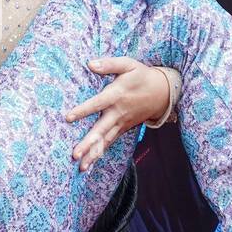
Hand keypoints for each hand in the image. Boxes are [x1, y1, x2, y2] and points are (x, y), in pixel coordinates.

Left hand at [65, 57, 172, 171]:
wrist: (163, 92)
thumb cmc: (141, 75)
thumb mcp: (128, 64)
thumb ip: (109, 64)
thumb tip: (90, 64)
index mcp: (117, 95)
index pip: (98, 104)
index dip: (83, 110)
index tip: (68, 118)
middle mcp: (118, 112)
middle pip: (101, 130)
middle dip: (88, 143)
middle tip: (75, 155)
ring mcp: (121, 123)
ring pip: (106, 140)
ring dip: (93, 154)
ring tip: (81, 167)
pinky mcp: (123, 128)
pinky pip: (110, 142)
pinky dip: (100, 153)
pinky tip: (89, 163)